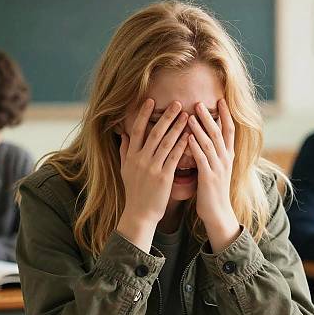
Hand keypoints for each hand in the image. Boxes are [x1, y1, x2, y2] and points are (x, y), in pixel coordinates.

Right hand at [117, 99, 188, 251]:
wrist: (139, 213)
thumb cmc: (134, 192)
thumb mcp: (124, 170)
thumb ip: (124, 151)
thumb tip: (123, 134)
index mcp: (131, 156)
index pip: (137, 130)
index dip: (143, 114)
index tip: (150, 100)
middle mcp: (140, 160)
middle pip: (154, 133)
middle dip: (165, 116)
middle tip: (176, 103)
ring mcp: (152, 168)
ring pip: (165, 143)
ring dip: (177, 128)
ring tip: (187, 115)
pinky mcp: (163, 177)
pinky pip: (174, 158)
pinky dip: (181, 145)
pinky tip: (190, 136)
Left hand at [187, 99, 239, 252]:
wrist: (218, 213)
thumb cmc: (213, 191)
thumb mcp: (217, 169)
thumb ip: (213, 154)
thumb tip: (207, 139)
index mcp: (228, 156)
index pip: (229, 130)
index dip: (226, 115)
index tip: (220, 100)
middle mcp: (226, 159)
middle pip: (218, 132)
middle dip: (209, 116)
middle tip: (198, 102)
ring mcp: (218, 168)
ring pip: (210, 143)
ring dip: (200, 128)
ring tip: (190, 114)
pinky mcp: (209, 177)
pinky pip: (201, 158)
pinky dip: (195, 146)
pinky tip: (187, 136)